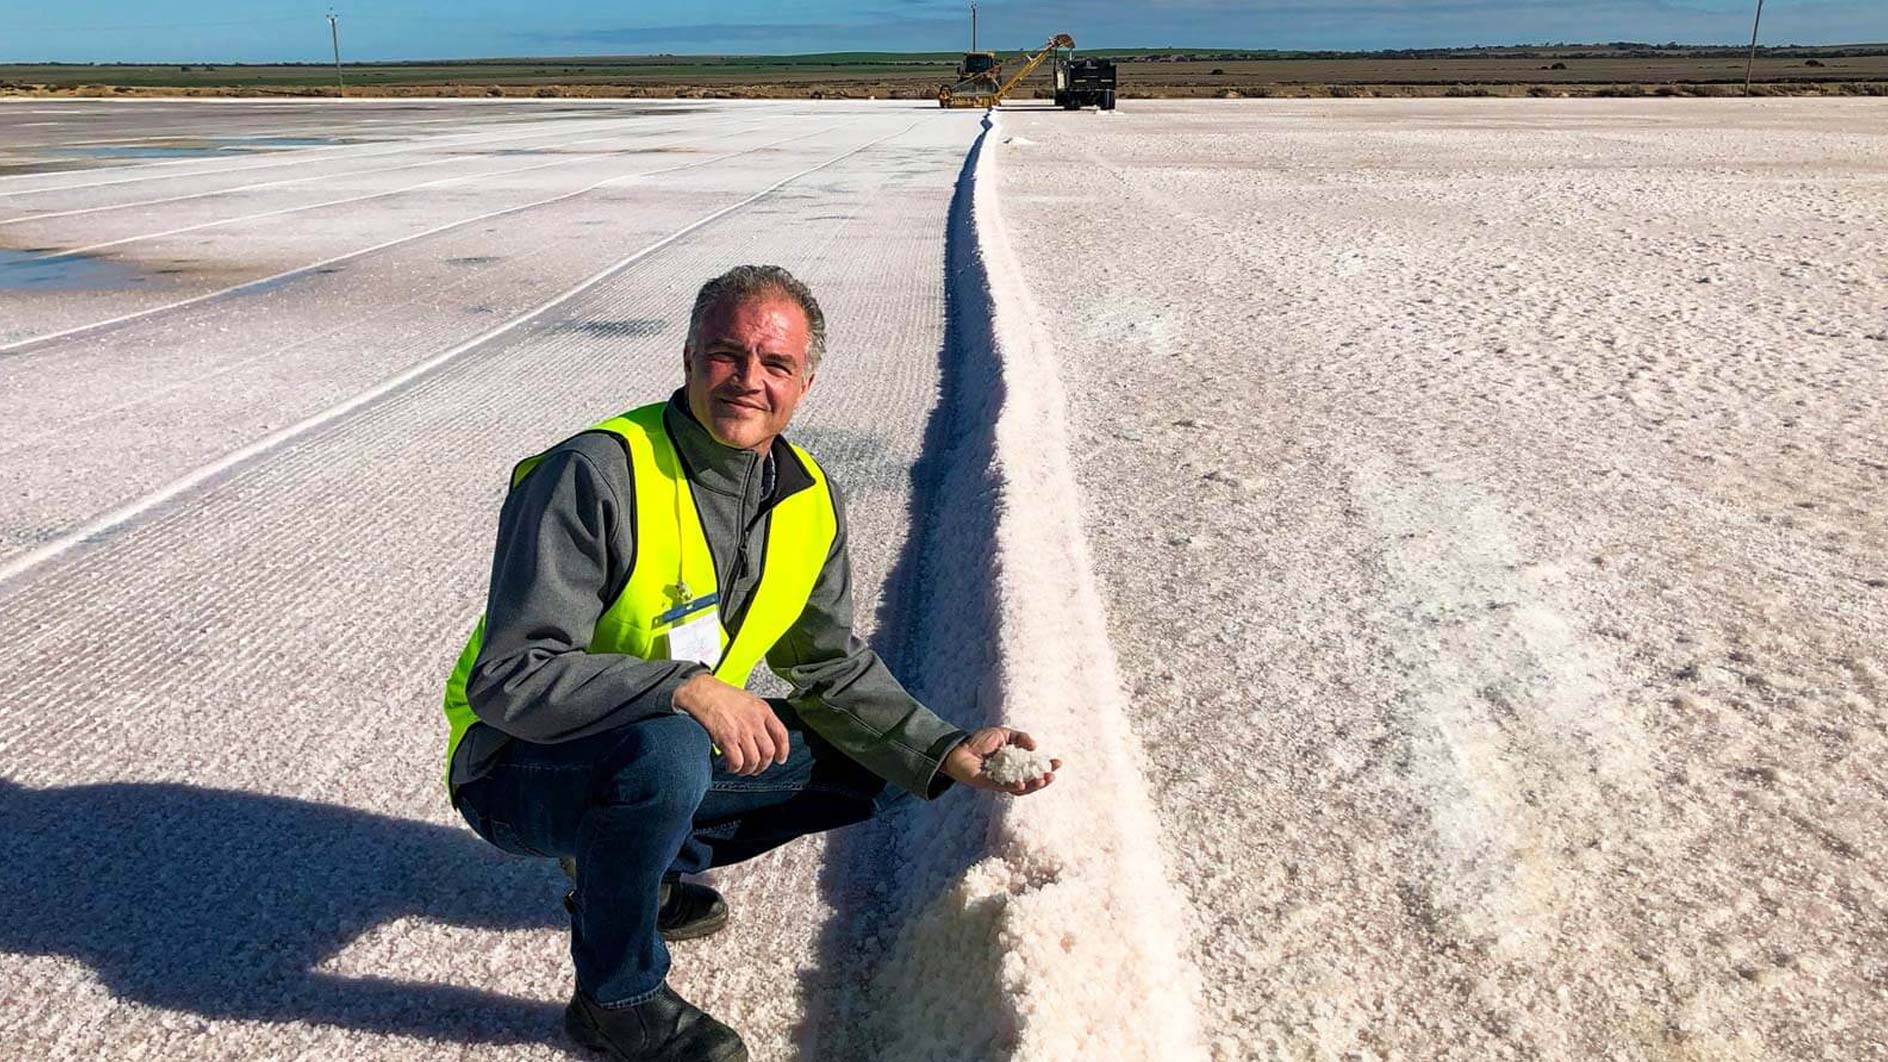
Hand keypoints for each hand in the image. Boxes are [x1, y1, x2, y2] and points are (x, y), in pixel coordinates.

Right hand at [671, 673, 789, 775]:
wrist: (700, 691)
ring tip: (741, 768)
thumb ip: (758, 717)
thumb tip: (763, 736)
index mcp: (763, 710)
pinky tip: (730, 766)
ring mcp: (741, 730)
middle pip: (768, 752)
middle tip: (756, 768)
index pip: (781, 735)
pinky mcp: (727, 738)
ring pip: (754, 760)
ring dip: (748, 769)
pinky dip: (734, 768)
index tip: (780, 759)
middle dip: (762, 765)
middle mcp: (755, 721)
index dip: (783, 751)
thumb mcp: (748, 700)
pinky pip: (737, 762)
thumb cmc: (720, 695)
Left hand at [942, 726, 1060, 795]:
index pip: (1035, 768)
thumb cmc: (980, 741)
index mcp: (1015, 764)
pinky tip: (1022, 783)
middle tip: (1052, 776)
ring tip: (1041, 781)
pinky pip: (1003, 788)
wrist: (958, 747)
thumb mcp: (1004, 734)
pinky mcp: (988, 785)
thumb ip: (1020, 738)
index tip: (1058, 763)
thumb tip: (1035, 747)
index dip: (1047, 766)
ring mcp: (1000, 782)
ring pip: (1020, 789)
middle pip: (1030, 782)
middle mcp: (1009, 775)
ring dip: (1032, 786)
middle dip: (1043, 780)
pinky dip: (1013, 786)